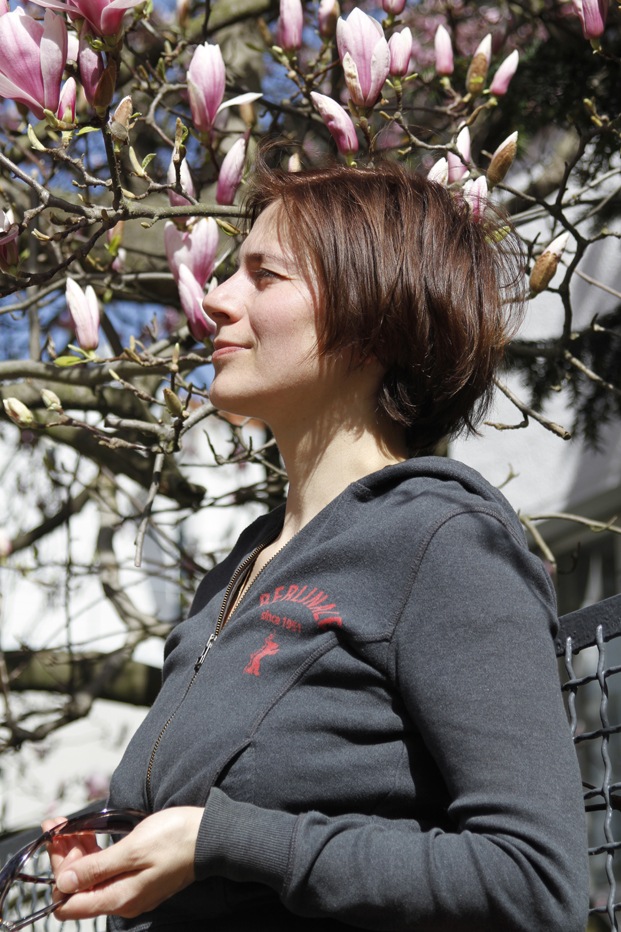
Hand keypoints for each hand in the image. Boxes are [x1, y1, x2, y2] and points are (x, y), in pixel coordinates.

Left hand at [47, 807, 203, 919]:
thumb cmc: (175, 839)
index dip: (57, 873)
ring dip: (77, 851)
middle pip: (79, 888)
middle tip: (55, 824)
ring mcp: (131, 890)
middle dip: (63, 856)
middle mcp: (122, 900)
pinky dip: (94, 853)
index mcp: (119, 898)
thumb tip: (63, 883)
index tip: (55, 841)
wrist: (210, 836)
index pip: (68, 903)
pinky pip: (107, 871)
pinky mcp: (139, 877)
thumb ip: (97, 868)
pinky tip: (88, 834)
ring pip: (92, 877)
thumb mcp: (133, 849)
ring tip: (66, 824)